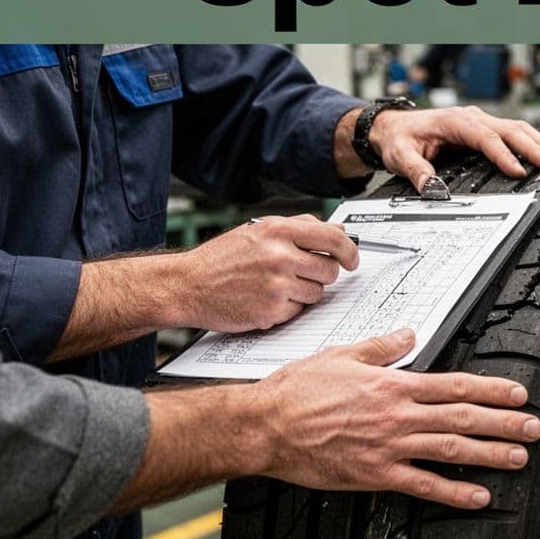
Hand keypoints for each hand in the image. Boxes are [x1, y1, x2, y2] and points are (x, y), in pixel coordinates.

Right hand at [173, 214, 357, 331]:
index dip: (349, 251)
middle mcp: (280, 256)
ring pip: (317, 293)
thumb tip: (337, 231)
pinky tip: (266, 299)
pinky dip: (288, 308)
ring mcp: (277, 285)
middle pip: (330, 270)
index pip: (333, 239)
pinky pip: (299, 311)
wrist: (187, 285)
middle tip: (303, 274)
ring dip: (305, 292)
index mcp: (278, 231)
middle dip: (322, 274)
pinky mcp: (272, 311)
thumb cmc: (220, 259)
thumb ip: (300, 227)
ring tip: (278, 285)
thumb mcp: (258, 230)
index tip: (352, 259)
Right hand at [252, 328, 539, 508]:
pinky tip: (478, 497)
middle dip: (504, 423)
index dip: (493, 389)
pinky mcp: (375, 475)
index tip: (518, 393)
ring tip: (518, 458)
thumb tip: (407, 334)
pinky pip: (422, 485)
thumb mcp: (343, 354)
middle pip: (464, 418)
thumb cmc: (298, 390)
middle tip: (533, 427)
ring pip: (452, 451)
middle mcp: (399, 415)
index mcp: (394, 384)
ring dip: (490, 455)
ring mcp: (389, 447)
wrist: (266, 426)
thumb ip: (381, 346)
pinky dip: (453, 493)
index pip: (456, 385)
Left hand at [369, 107, 539, 192]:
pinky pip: (515, 131)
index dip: (504, 155)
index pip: (485, 138)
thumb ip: (417, 171)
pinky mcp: (486, 128)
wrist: (396, 126)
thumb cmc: (401, 139)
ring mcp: (481, 121)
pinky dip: (536, 138)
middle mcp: (473, 118)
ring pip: (517, 128)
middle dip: (533, 147)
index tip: (519, 172)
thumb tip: (431, 188)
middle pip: (510, 130)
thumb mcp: (401, 156)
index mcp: (455, 122)